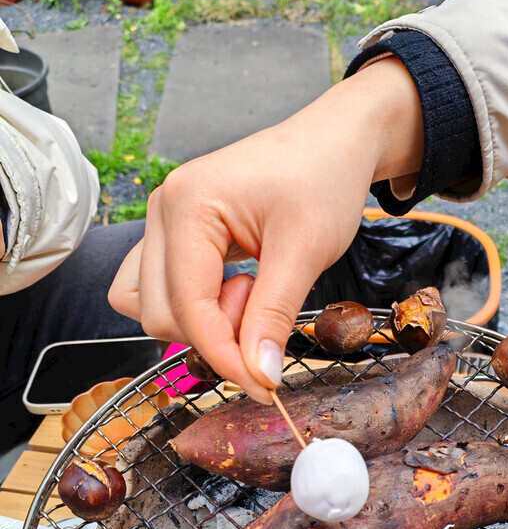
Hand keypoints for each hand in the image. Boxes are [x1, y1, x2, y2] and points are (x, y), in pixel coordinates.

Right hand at [108, 57, 422, 401]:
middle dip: (214, 333)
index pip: (187, 308)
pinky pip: (163, 289)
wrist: (335, 142)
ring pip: (151, 306)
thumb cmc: (324, 179)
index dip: (225, 356)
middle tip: (266, 310)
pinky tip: (239, 291)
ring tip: (251, 295)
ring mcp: (163, 222)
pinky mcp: (176, 235)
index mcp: (187, 205)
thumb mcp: (306, 252)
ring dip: (199, 322)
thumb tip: (259, 376)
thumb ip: (274, 317)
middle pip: (158, 314)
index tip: (264, 386)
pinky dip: (197, 307)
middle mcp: (162, 211)